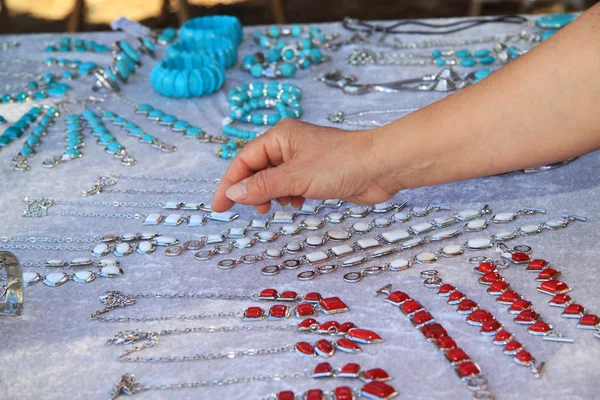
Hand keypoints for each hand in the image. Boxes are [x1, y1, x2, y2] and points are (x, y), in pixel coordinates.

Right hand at [212, 119, 401, 213]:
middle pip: (257, 169)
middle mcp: (288, 145)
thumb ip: (263, 186)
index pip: (244, 160)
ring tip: (276, 208)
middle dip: (252, 191)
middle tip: (255, 211)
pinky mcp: (315, 173)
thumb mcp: (296, 177)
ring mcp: (302, 159)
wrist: (380, 167)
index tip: (219, 207)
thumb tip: (234, 194)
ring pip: (274, 179)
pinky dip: (288, 196)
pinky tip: (296, 204)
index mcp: (279, 136)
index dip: (230, 183)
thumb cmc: (340, 164)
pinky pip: (291, 185)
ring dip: (271, 195)